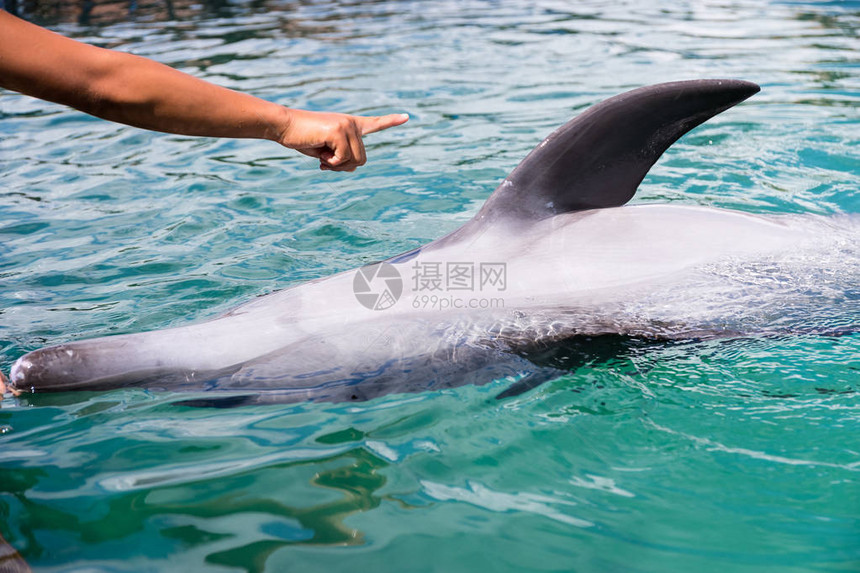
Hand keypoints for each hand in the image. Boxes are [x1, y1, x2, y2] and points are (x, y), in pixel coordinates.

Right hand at [277, 109, 408, 171]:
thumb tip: (356, 166)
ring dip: (337, 166)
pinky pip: (343, 158)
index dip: (390, 121)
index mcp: (350, 124)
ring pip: (355, 160)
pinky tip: (320, 154)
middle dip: (344, 166)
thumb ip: (343, 158)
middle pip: (362, 159)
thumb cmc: (302, 138)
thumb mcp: (326, 152)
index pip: (374, 123)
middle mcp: (352, 123)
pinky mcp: (339, 130)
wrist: (283, 126)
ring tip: (322, 157)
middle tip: (326, 162)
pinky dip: (331, 163)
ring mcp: (347, 125)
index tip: (406, 117)